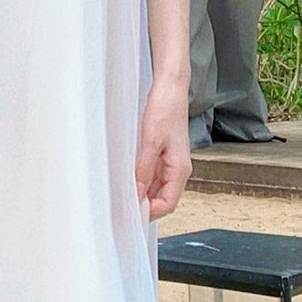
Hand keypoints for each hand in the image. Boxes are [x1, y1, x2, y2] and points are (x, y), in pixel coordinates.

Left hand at [135, 83, 191, 221]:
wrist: (171, 88)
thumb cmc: (165, 110)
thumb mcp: (151, 141)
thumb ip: (144, 170)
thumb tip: (137, 194)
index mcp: (180, 169)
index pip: (168, 204)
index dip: (150, 213)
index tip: (129, 213)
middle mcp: (178, 169)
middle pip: (162, 199)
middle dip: (144, 205)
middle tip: (121, 206)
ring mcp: (171, 162)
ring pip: (157, 188)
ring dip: (142, 193)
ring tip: (122, 193)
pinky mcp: (164, 154)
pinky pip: (153, 175)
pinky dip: (142, 179)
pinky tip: (128, 176)